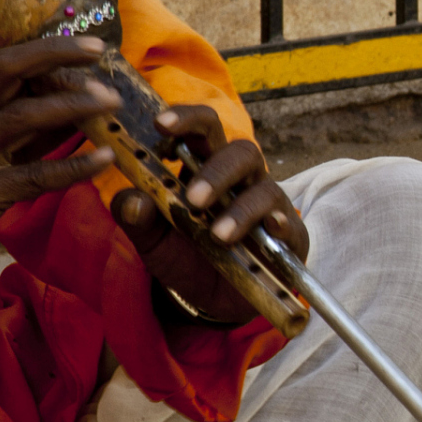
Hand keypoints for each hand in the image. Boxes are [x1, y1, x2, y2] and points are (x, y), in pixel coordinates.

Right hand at [0, 37, 119, 320]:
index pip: (2, 64)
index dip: (45, 50)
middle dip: (55, 54)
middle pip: (6, 69)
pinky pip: (35, 175)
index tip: (86, 45)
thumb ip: (19, 134)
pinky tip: (104, 159)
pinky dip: (73, 166)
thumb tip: (72, 113)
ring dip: (71, 105)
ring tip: (110, 102)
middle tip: (101, 52)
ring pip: (22, 116)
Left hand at [109, 104, 309, 324]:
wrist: (214, 302)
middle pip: (241, 151)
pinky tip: (268, 231)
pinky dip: (279, 224)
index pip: (202, 130)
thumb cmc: (186, 258)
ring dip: (240, 209)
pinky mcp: (288, 235)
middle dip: (216, 171)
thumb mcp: (154, 242)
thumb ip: (137, 219)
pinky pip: (288, 223)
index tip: (161, 125)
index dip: (186, 120)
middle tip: (193, 199)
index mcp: (205, 167)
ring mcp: (268, 205)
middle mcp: (241, 180)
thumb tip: (132, 200)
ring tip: (218, 235)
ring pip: (264, 188)